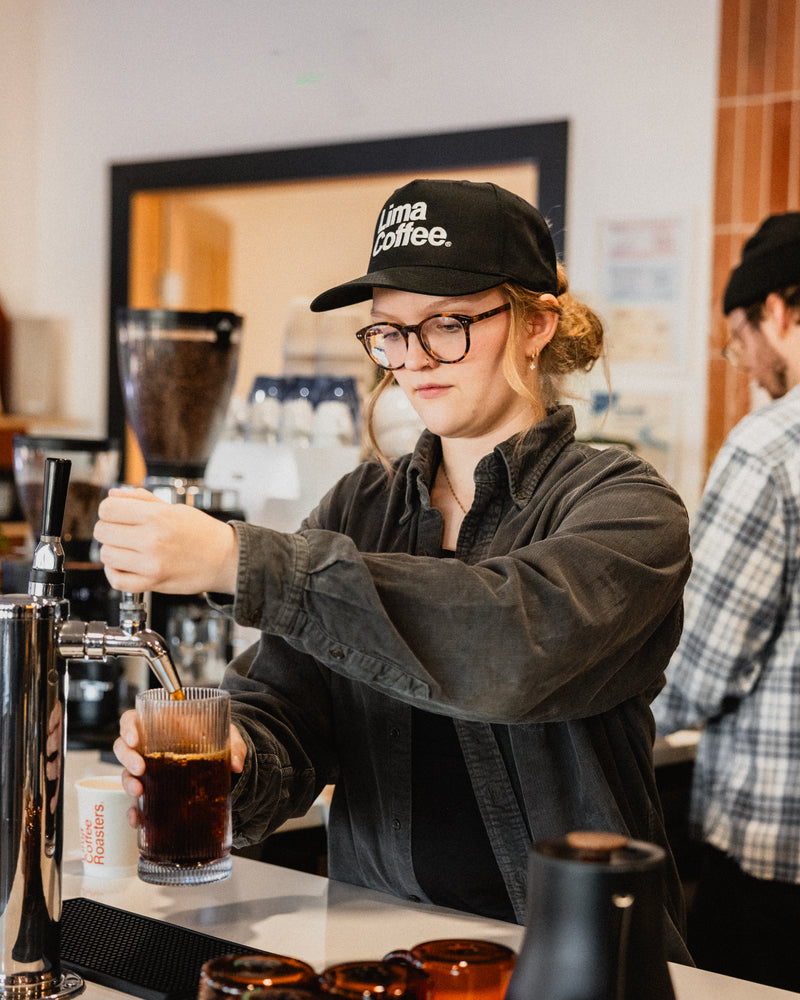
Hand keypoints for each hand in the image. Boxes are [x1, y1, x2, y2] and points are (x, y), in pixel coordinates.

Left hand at [94, 488, 238, 594]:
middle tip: (123, 530)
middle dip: (109, 528)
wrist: (225, 559)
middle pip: (102, 531)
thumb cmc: (203, 533)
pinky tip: (124, 564)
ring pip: (106, 555)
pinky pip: (116, 579)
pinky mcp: (152, 583)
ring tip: (127, 548)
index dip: (109, 509)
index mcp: (158, 516)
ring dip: (112, 550)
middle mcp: (152, 539)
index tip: (116, 513)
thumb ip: (142, 499)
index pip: (108, 508)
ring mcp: (151, 563)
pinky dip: (115, 572)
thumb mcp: (175, 507)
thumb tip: (114, 494)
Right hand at [114, 708, 247, 828]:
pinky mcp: (153, 789)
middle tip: (139, 768)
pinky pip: (136, 799)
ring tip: (139, 791)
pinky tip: (138, 818)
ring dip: (128, 782)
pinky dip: (134, 810)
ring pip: (126, 773)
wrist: (221, 758)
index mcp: (161, 724)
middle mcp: (149, 745)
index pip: (132, 720)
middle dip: (127, 758)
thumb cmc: (215, 738)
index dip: (128, 727)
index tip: (134, 738)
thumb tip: (236, 764)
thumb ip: (234, 745)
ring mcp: (149, 768)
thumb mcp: (227, 734)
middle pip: (124, 747)